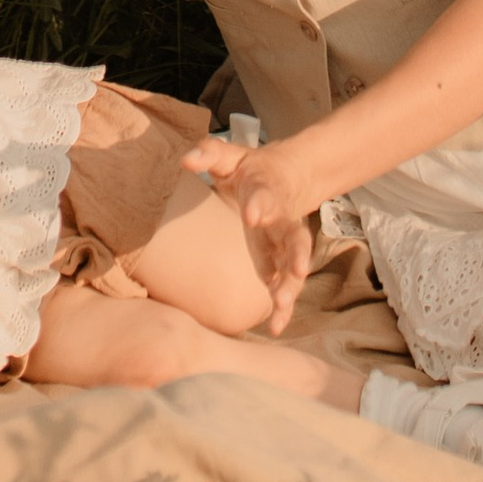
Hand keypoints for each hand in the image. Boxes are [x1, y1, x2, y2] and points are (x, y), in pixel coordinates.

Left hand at [183, 134, 318, 334]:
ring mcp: (285, 243)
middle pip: (294, 236)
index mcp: (267, 189)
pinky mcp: (280, 262)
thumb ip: (209, 154)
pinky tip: (276, 327)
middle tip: (296, 270)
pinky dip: (283, 307)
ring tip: (281, 306)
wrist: (285, 177)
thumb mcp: (230, 156)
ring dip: (290, 286)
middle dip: (295, 254)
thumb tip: (186, 159)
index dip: (259, 204)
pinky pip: (285, 285)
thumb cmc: (249, 169)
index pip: (264, 196)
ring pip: (293, 266)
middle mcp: (282, 218)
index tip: (252, 214)